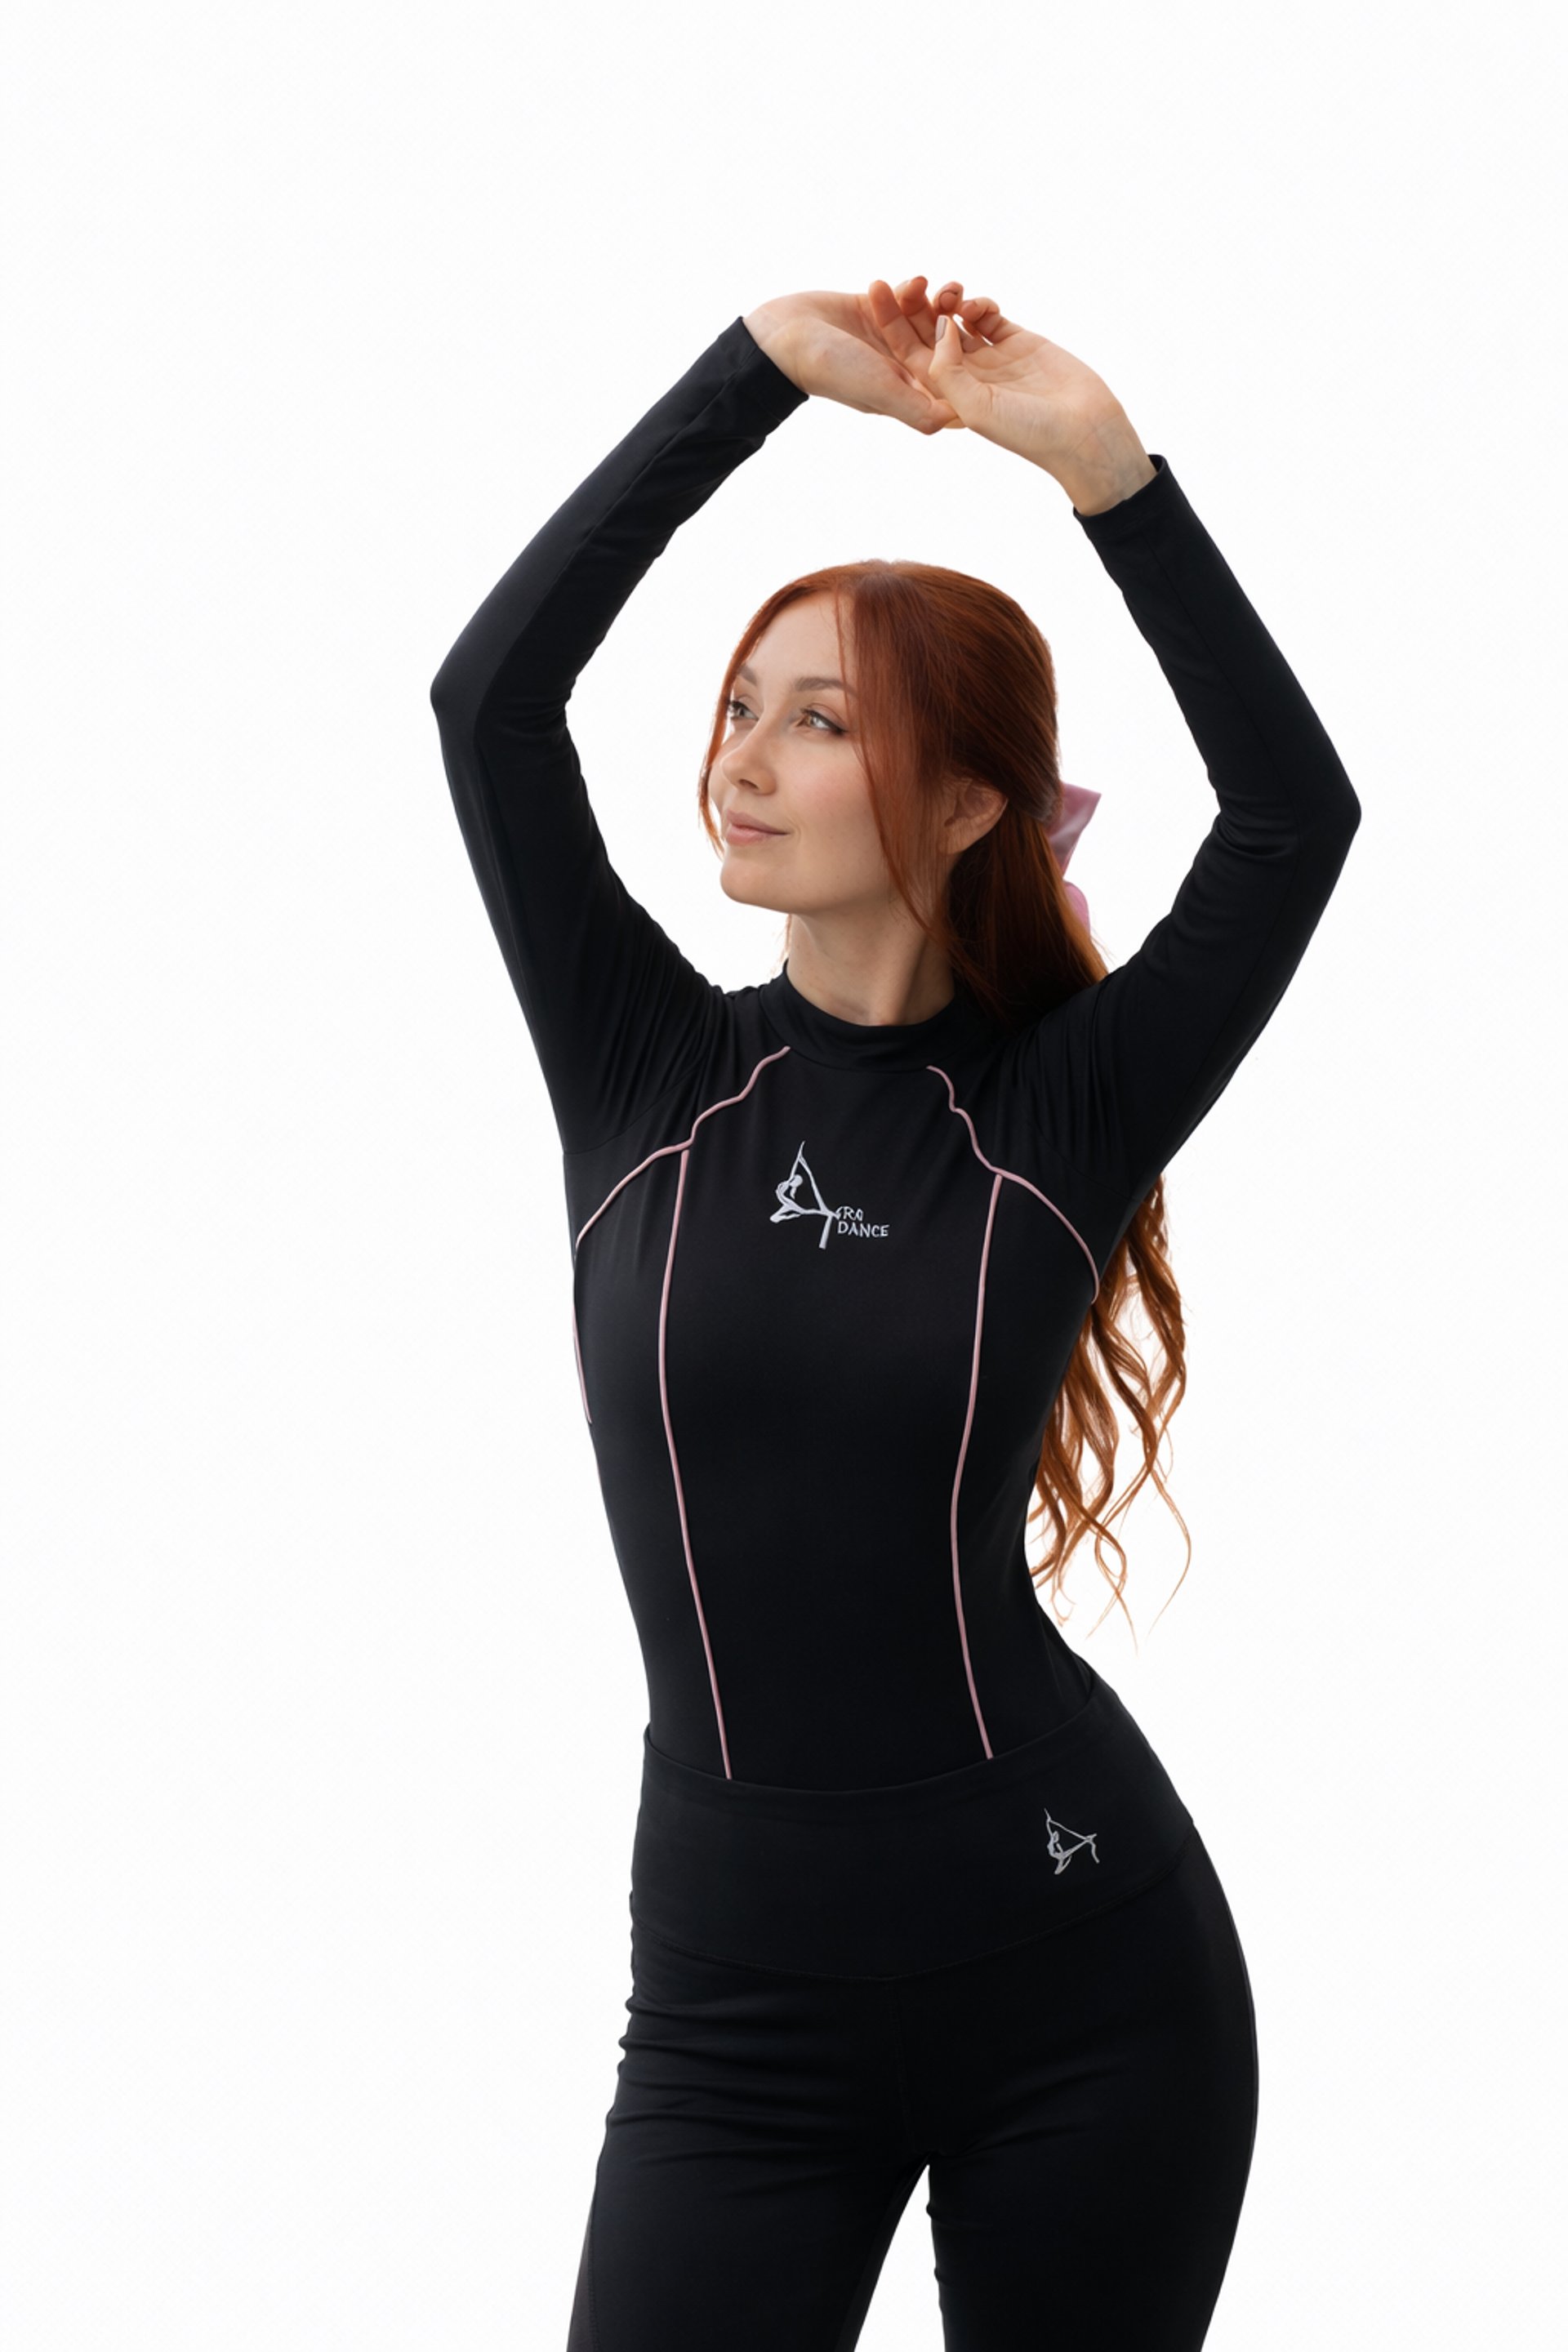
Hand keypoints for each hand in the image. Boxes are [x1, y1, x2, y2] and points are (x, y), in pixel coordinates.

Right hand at [743, 288, 963, 435]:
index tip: (985, 341)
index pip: (948, 382)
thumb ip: (918, 410)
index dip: (968, 364)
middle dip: (953, 322)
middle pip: (938, 345)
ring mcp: (885, 339)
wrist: (785, 338)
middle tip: (963, 299)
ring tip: (940, 285)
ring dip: (934, 301)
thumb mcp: (882, 392)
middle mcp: (898, 367)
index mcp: (905, 392)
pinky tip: (915, 280)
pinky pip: (902, 299)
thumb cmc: (833, 370)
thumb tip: (958, 420)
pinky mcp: (872, 312)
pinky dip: (910, 290)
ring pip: (923, 318)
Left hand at [866, 276, 1156, 506]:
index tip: (877, 292)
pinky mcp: (1018, 342)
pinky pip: (989, 316)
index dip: (891, 325)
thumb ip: (949, 372)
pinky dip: (979, 304)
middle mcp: (966, 379)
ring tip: (949, 291)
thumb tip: (939, 327)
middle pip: (929, 335)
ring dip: (948, 302)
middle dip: (915, 307)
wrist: (1084, 432)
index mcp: (947, 399)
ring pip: (957, 321)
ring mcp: (991, 359)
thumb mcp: (976, 408)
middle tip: (905, 279)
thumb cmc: (1029, 432)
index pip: (910, 358)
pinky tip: (976, 303)